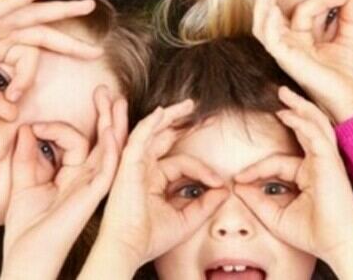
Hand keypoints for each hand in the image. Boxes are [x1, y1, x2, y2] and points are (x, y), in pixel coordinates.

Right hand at [0, 0, 103, 119]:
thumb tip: (13, 117)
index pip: (28, 57)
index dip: (28, 79)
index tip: (14, 99)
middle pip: (43, 33)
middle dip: (70, 42)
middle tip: (96, 51)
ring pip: (35, 13)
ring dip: (62, 9)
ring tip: (89, 5)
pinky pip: (9, 2)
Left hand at [1, 87, 128, 279]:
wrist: (26, 256)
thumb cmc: (26, 228)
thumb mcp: (23, 182)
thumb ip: (27, 156)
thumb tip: (27, 129)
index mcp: (72, 177)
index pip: (75, 141)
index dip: (55, 128)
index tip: (32, 128)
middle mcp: (87, 179)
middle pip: (103, 141)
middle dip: (105, 114)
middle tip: (105, 91)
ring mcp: (92, 187)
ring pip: (111, 149)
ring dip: (114, 123)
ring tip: (116, 101)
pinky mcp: (93, 196)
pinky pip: (108, 168)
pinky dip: (111, 148)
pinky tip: (112, 130)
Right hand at [92, 100, 228, 265]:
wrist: (129, 248)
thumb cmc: (151, 238)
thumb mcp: (187, 219)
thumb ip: (206, 204)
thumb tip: (225, 190)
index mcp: (154, 180)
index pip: (182, 162)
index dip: (204, 169)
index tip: (221, 182)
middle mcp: (143, 168)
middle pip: (164, 138)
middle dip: (183, 124)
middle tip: (203, 113)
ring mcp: (135, 164)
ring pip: (152, 132)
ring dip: (169, 116)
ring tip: (187, 104)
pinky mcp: (128, 164)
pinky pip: (140, 138)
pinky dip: (150, 124)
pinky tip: (162, 112)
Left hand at [233, 87, 352, 260]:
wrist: (336, 245)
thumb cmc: (312, 233)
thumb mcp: (275, 215)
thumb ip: (256, 200)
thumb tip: (237, 185)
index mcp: (309, 174)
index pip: (279, 162)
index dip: (256, 168)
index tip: (237, 179)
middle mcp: (319, 163)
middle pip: (305, 129)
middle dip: (292, 110)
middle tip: (278, 94)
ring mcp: (326, 160)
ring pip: (313, 125)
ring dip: (299, 107)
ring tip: (284, 93)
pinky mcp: (330, 160)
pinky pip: (316, 134)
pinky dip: (303, 121)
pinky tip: (289, 112)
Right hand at [252, 0, 352, 123]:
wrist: (349, 100)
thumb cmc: (346, 75)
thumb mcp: (350, 37)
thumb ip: (348, 16)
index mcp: (301, 39)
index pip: (303, 9)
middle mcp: (288, 43)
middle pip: (271, 10)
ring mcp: (283, 51)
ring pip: (263, 20)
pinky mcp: (283, 58)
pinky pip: (268, 35)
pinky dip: (268, 19)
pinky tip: (271, 4)